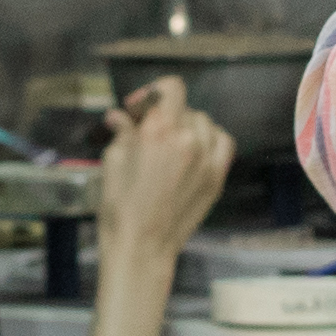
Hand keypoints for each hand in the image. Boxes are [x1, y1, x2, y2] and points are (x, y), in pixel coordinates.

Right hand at [93, 76, 232, 250]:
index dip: (153, 91)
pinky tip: (196, 149)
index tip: (139, 108)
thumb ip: (122, 133)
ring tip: (171, 142)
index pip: (170, 88)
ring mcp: (207, 159)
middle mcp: (187, 139)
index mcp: (159, 131)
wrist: (142, 247)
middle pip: (184, 108)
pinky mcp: (216, 177)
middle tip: (148, 130)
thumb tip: (119, 117)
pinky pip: (222, 143)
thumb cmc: (121, 208)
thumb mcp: (113, 162)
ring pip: (205, 123)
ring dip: (187, 126)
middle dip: (165, 114)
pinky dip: (211, 140)